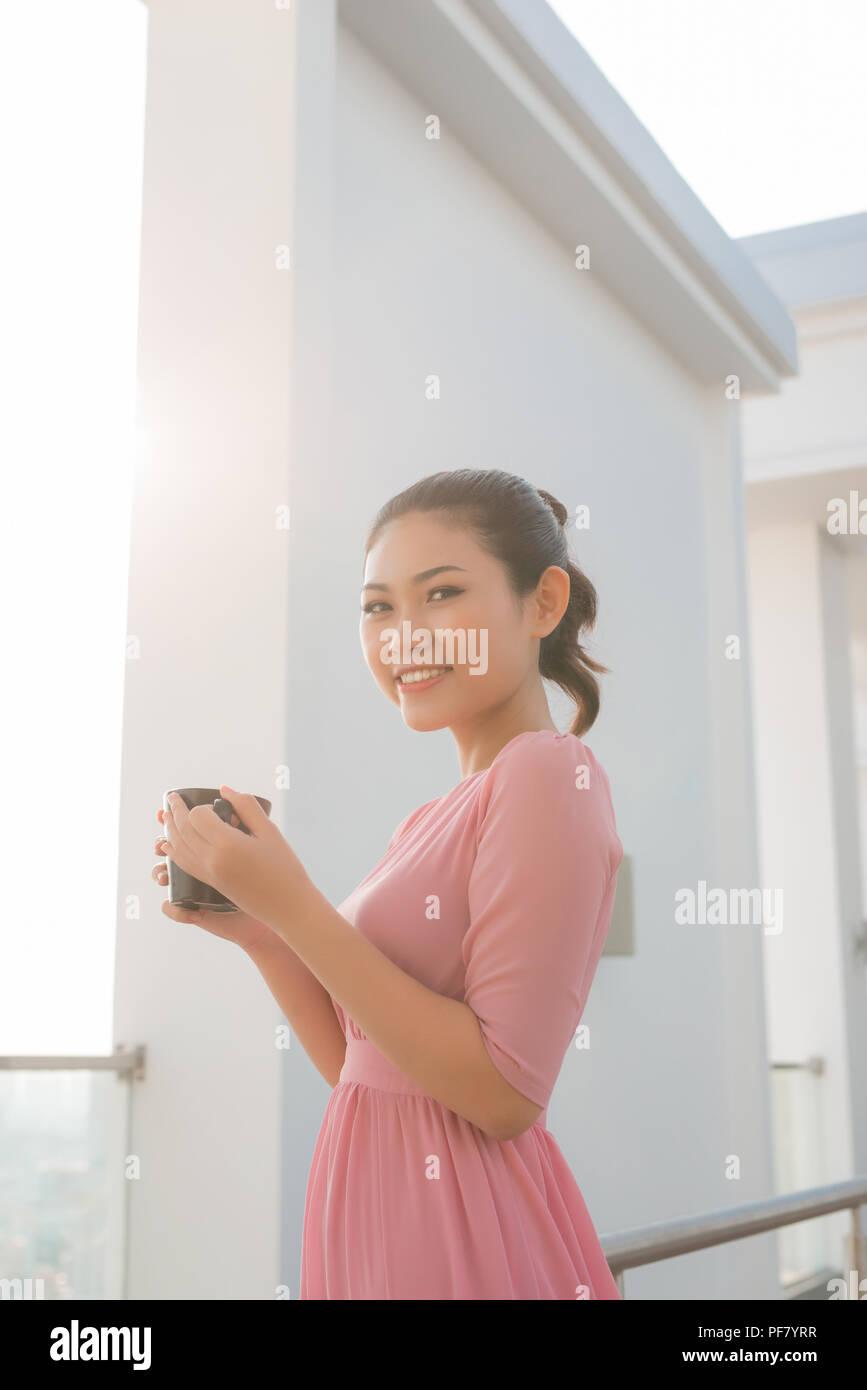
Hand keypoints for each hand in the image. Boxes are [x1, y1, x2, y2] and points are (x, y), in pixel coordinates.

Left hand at [160, 786, 309, 932]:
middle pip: (183, 830)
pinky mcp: (211, 885)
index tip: (216, 806)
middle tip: (173, 798)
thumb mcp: (270, 831)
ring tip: (165, 816)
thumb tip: (224, 790)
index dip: (202, 807)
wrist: (288, 906)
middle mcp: (212, 860)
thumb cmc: (284, 867)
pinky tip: (167, 844)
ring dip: (170, 830)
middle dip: (176, 812)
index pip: (198, 817)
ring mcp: (209, 874)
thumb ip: (246, 806)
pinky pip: (184, 865)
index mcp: (227, 844)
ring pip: (178, 848)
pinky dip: (173, 851)